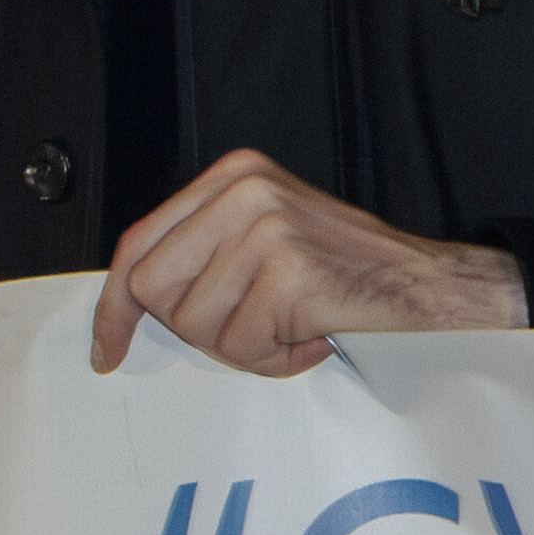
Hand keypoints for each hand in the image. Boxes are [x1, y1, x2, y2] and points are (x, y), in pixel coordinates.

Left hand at [92, 148, 527, 377]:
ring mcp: (267, 228)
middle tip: (249, 325)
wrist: (425, 282)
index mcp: (230, 175)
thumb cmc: (341, 270)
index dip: (114, 306)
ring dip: (242, 347)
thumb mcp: (262, 235)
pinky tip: (311, 336)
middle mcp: (243, 191)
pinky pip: (242, 344)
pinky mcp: (290, 272)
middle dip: (194, 328)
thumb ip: (202, 252)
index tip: (107, 348)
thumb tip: (127, 300)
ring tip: (289, 327)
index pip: (138, 243)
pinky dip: (273, 359)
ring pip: (195, 324)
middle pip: (153, 290)